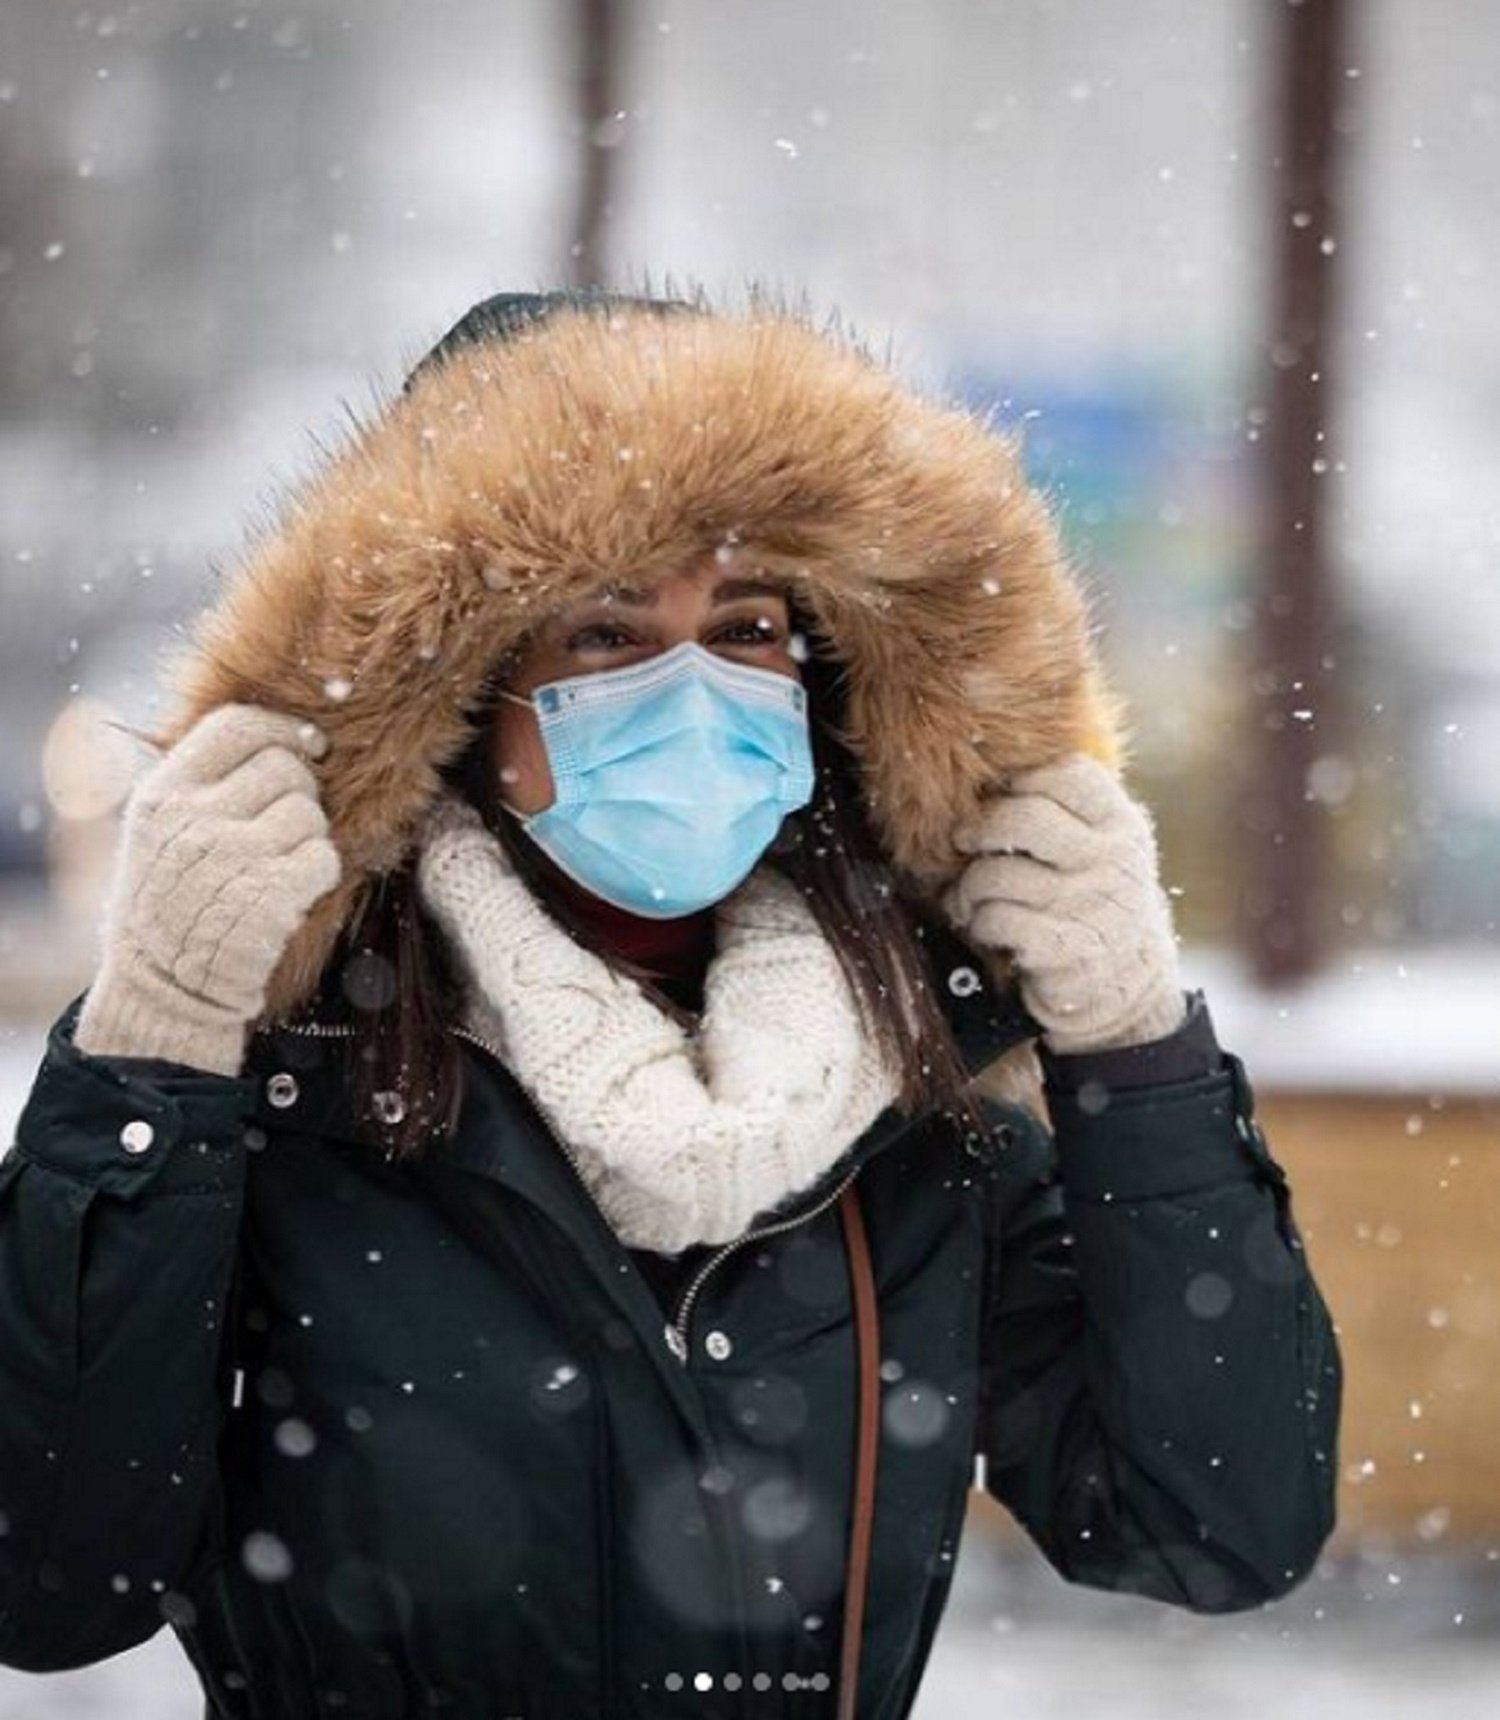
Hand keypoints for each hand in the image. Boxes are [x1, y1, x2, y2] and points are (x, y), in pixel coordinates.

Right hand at [74, 703, 341, 1074]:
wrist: (164, 989)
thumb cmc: (170, 904)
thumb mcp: (159, 832)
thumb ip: (204, 783)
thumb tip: (292, 736)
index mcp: (163, 794)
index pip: (237, 725)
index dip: (282, 729)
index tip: (305, 746)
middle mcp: (193, 819)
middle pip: (285, 767)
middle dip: (299, 793)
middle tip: (281, 829)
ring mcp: (232, 856)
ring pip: (309, 813)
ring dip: (308, 838)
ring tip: (277, 867)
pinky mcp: (269, 895)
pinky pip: (323, 857)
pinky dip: (319, 873)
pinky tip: (292, 892)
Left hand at [940, 754, 1184, 1053]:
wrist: (1125, 984)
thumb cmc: (1093, 899)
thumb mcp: (1103, 846)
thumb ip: (1066, 809)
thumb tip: (992, 774)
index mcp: (1119, 824)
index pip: (1068, 773)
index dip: (1022, 780)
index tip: (1003, 797)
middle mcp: (1111, 859)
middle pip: (1025, 818)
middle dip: (980, 828)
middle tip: (964, 840)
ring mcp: (1089, 904)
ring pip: (996, 873)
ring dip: (970, 888)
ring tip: (971, 897)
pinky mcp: (1065, 949)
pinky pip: (996, 918)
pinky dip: (980, 923)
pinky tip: (989, 927)